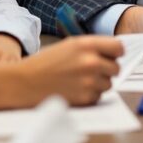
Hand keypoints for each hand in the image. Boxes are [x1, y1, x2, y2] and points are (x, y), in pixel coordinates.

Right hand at [0, 36, 121, 108]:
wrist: (24, 82)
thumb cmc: (44, 63)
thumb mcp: (68, 45)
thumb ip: (92, 48)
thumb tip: (114, 55)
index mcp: (86, 44)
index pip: (119, 48)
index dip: (114, 53)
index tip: (110, 57)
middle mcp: (91, 61)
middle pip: (116, 68)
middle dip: (106, 70)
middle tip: (89, 72)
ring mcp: (89, 81)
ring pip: (108, 84)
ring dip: (98, 84)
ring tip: (78, 81)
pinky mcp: (86, 98)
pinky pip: (98, 97)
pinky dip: (89, 96)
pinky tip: (74, 91)